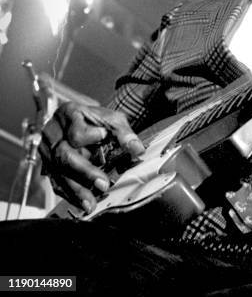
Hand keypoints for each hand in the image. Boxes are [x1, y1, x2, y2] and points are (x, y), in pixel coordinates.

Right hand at [40, 97, 143, 212]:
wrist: (82, 120)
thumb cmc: (96, 119)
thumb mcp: (111, 118)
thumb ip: (123, 132)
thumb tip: (137, 149)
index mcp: (68, 114)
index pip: (75, 131)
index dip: (89, 136)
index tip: (103, 135)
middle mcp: (53, 133)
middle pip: (64, 155)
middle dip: (85, 172)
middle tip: (103, 183)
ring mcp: (48, 151)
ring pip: (59, 172)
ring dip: (77, 189)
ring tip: (91, 203)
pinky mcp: (48, 166)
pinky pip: (56, 183)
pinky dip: (70, 194)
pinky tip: (82, 203)